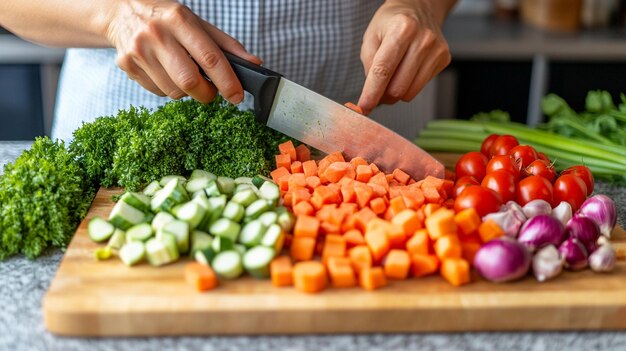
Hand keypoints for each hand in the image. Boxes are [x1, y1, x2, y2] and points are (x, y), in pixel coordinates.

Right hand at [106, 0, 260, 103]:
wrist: (122, 10)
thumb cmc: (167, 18)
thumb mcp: (198, 23)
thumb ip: (227, 45)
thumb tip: (253, 64)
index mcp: (179, 20)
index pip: (209, 57)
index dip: (227, 81)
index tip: (237, 96)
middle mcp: (156, 35)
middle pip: (189, 81)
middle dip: (207, 93)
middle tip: (211, 91)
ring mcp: (139, 51)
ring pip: (174, 91)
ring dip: (187, 91)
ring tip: (185, 74)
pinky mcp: (127, 66)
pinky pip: (158, 92)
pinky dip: (169, 88)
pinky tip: (166, 72)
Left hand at [358, 0, 451, 114]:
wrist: (419, 8)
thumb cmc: (391, 23)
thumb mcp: (371, 37)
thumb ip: (369, 65)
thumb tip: (371, 94)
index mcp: (402, 29)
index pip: (383, 70)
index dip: (372, 92)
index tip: (364, 107)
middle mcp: (423, 39)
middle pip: (397, 87)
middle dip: (383, 95)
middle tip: (377, 89)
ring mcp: (436, 50)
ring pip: (409, 92)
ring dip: (395, 93)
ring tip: (392, 78)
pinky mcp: (444, 59)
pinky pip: (420, 87)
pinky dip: (409, 85)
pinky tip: (407, 69)